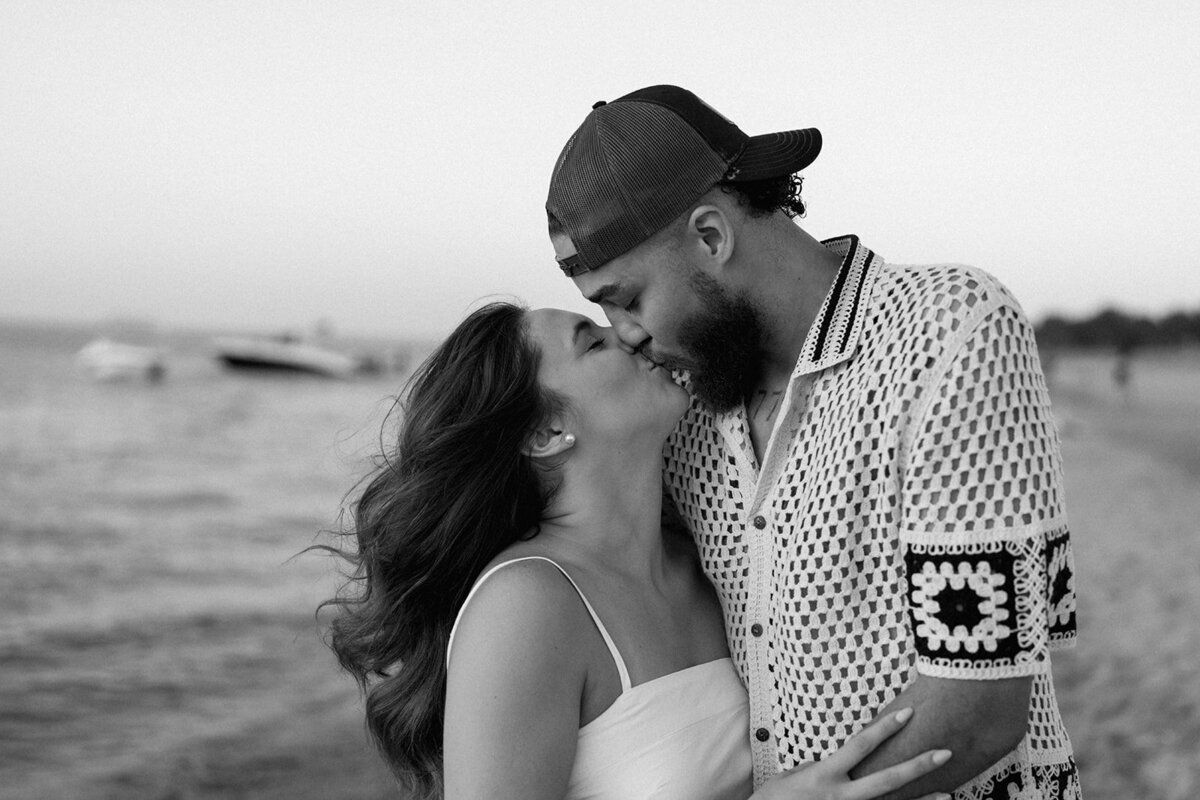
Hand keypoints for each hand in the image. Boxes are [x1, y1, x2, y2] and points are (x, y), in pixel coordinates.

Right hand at [751, 708, 951, 799]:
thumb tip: (840, 762)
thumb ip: (822, 767)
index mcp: (825, 775)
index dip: (885, 728)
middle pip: (887, 779)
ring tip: (949, 793)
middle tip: (944, 752)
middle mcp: (840, 796)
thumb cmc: (773, 799)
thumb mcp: (795, 775)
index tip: (907, 713)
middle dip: (917, 765)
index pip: (861, 745)